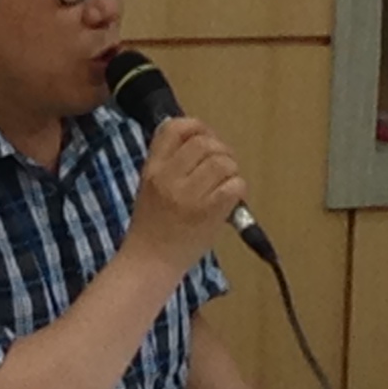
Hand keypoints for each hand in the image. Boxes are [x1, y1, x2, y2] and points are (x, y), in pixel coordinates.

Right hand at [123, 115, 245, 279]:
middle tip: (223, 166)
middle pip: (204, 143)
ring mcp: (189, 195)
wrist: (150, 262)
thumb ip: (168, 162)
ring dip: (232, 170)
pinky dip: (238, 189)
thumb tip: (199, 138)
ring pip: (223, 162)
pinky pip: (235, 185)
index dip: (197, 127)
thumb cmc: (151, 226)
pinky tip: (231, 198)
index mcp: (153, 168)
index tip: (206, 139)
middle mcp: (169, 177)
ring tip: (226, 183)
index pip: (174, 128)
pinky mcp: (209, 213)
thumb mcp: (149, 185)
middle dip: (221, 150)